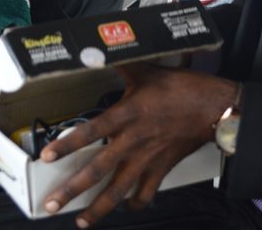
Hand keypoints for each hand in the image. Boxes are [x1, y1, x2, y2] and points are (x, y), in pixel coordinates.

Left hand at [40, 64, 237, 226]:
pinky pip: (145, 194)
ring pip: (118, 191)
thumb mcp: (147, 70)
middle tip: (52, 204)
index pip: (90, 132)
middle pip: (97, 171)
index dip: (67, 145)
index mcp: (126, 115)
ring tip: (80, 222)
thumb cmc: (181, 87)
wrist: (213, 108)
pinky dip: (134, 204)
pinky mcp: (161, 169)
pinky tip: (124, 208)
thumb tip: (101, 49)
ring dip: (98, 209)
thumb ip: (122, 64)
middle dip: (72, 190)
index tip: (47, 157)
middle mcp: (131, 142)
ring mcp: (146, 159)